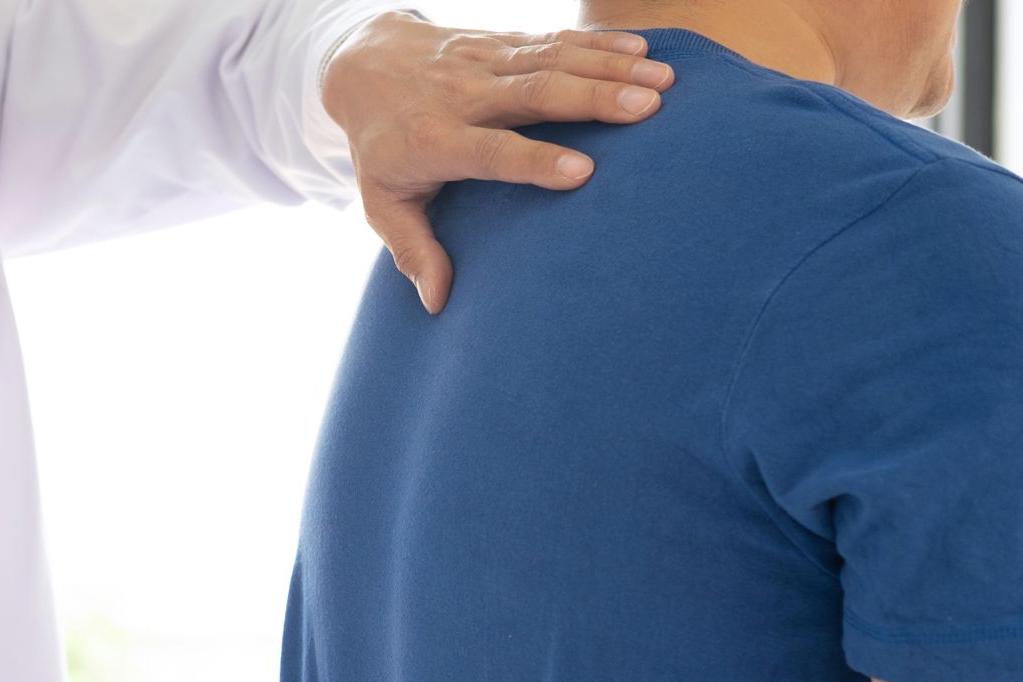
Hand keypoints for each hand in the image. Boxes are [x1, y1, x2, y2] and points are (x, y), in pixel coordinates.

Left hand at [322, 13, 674, 314]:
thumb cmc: (380, 147)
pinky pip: (553, 37)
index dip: (535, 160)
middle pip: (534, 93)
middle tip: (647, 109)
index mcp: (435, 141)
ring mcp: (484, 62)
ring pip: (551, 59)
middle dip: (593, 98)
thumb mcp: (382, 203)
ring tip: (662, 82)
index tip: (583, 172)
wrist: (361, 64)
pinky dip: (599, 43)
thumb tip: (437, 303)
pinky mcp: (501, 41)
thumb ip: (413, 250)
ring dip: (609, 67)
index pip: (491, 150)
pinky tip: (643, 50)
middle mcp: (463, 95)